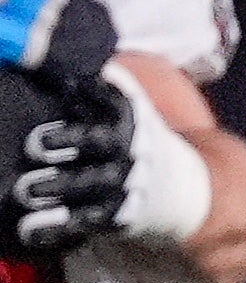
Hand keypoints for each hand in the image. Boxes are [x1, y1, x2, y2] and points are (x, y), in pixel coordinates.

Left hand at [1, 67, 139, 256]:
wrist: (183, 191)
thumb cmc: (131, 140)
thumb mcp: (125, 107)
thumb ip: (95, 86)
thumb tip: (41, 53)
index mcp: (129, 115)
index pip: (107, 98)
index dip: (85, 91)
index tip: (60, 83)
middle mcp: (130, 148)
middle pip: (97, 143)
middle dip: (67, 142)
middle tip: (34, 146)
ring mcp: (126, 183)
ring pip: (89, 185)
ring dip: (58, 187)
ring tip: (26, 190)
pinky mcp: (119, 215)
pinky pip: (86, 221)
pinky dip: (57, 226)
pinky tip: (30, 229)